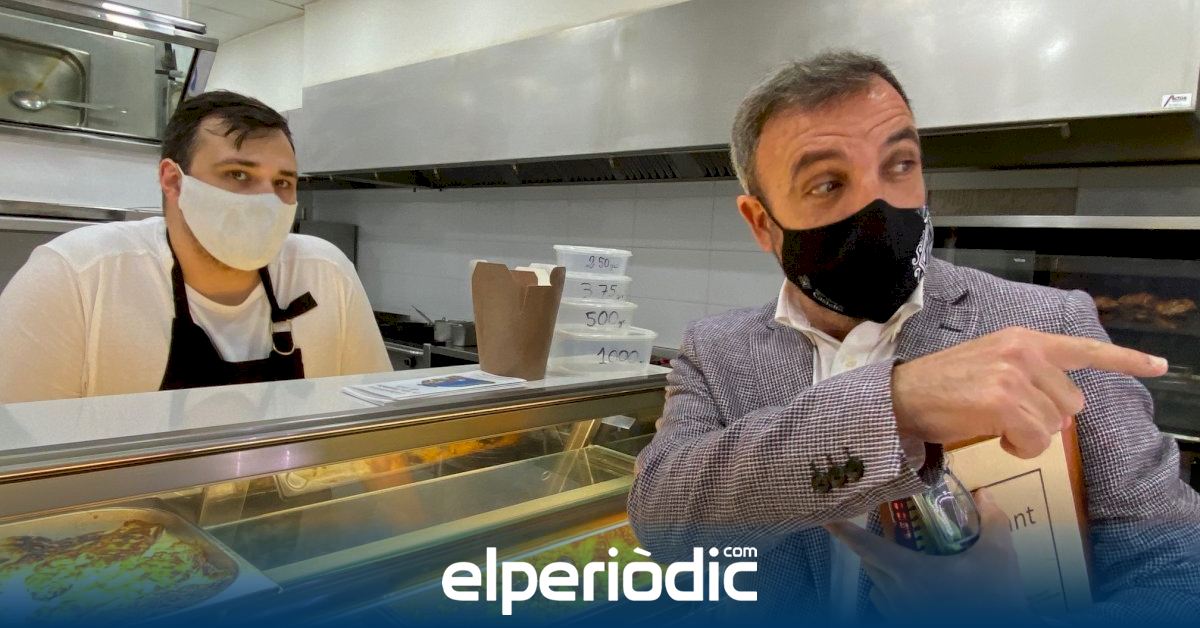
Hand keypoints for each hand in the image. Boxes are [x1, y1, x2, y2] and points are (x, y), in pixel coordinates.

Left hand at [826, 489, 1032, 620]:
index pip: (866, 546)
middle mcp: (897, 594)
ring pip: (878, 586)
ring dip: (881, 569)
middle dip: (869, 546)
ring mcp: (901, 614)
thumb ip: (991, 522)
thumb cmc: (994, 598)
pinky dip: (891, 592)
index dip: (844, 532)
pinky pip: (888, 606)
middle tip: (875, 530)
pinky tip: (913, 587)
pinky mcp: (908, 624)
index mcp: (909, 572)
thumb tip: (984, 495)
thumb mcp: (998, 557)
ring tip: (898, 556)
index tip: (827, 519)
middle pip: (870, 564)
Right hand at [892, 326, 1166, 457]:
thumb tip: (1059, 412)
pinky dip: (1019, 448)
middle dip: (1046, 419)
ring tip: (995, 427)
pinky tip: (994, 438)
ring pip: (1055, 425)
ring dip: (1030, 436)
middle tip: (1007, 418)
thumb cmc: (941, 387)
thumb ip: (1029, 375)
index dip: (1126, 360)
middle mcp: (1023, 352)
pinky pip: (1036, 440)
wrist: (899, 397)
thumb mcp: (990, 364)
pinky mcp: (1003, 401)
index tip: (1158, 366)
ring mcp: (1014, 376)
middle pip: (1072, 404)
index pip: (1084, 349)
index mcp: (1022, 340)